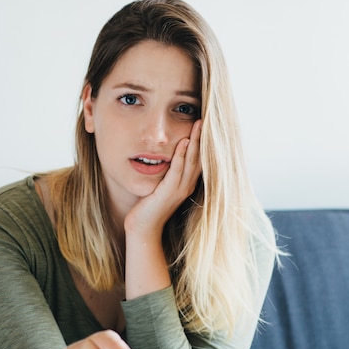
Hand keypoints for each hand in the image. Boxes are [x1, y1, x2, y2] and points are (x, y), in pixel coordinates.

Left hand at [124, 119, 201, 236]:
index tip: (205, 125)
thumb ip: (165, 172)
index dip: (203, 143)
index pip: (199, 160)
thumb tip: (163, 155)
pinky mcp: (169, 193)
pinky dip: (182, 155)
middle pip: (200, 157)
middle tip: (206, 119)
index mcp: (186, 184)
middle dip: (203, 138)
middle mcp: (187, 186)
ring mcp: (180, 190)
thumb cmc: (147, 207)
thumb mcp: (159, 186)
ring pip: (192, 161)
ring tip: (199, 124)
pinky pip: (177, 170)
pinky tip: (183, 142)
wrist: (142, 229)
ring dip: (196, 142)